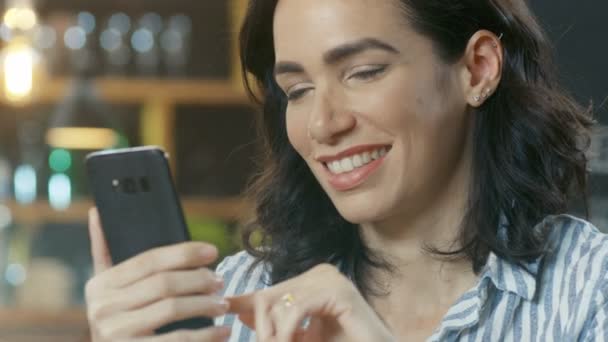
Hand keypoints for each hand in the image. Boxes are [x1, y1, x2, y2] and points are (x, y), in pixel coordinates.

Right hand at [85, 207, 230, 340]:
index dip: (185, 252)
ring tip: (223, 304)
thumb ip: (103, 250)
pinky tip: (222, 331)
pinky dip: (205, 335)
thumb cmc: (117, 318)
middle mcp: (103, 308)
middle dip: (199, 280)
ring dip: (205, 305)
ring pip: (173, 309)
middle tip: (220, 281)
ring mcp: (116, 334)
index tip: (212, 251)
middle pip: (164, 284)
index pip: (149, 260)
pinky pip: (178, 340)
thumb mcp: (104, 288)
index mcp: (100, 285)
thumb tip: (97, 211)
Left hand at [227, 264, 394, 341]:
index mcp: (313, 280)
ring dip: (274, 334)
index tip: (226, 311)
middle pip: (270, 297)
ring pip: (280, 304)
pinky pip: (297, 309)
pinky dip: (287, 331)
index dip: (245, 304)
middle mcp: (321, 273)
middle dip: (261, 327)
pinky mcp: (339, 292)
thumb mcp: (301, 337)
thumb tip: (239, 310)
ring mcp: (332, 279)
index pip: (270, 292)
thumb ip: (276, 325)